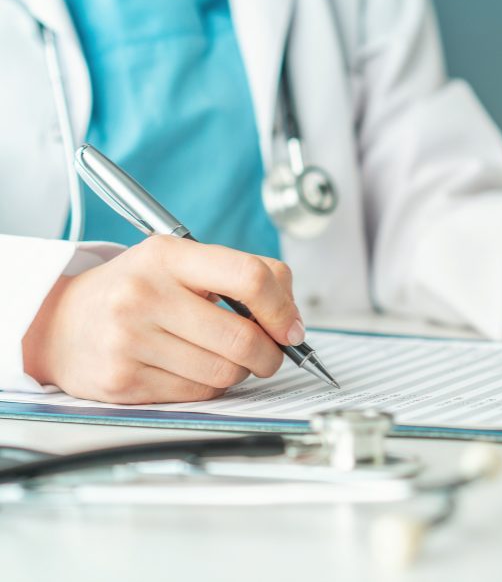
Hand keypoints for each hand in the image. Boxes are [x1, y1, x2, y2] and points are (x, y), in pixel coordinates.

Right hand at [22, 235, 303, 403]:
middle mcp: (144, 294)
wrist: (59, 322)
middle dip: (270, 353)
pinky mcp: (122, 381)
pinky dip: (210, 388)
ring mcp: (130, 340)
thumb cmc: (134, 289)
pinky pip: (197, 395)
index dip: (282, 308)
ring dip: (240, 372)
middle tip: (270, 352)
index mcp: (167, 255)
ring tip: (225, 357)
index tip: (292, 328)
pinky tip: (194, 369)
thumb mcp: (181, 261)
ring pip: (224, 373)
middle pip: (242, 337)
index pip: (249, 276)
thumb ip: (242, 275)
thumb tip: (293, 320)